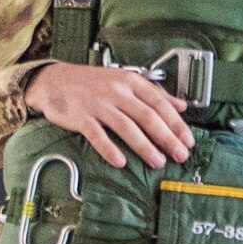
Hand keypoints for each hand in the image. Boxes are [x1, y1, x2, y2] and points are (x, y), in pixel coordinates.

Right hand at [25, 63, 193, 169]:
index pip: (159, 103)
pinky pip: (97, 136)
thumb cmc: (93, 83)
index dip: (176, 123)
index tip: (188, 140)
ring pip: (126, 127)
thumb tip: (182, 106)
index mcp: (130, 82)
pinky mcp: (81, 117)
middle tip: (180, 155)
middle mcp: (116, 91)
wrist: (54, 81)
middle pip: (146, 116)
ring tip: (158, 162)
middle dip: (166, 138)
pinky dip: (109, 149)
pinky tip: (121, 162)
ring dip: (144, 146)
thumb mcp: (125, 81)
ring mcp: (98, 104)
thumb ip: (154, 93)